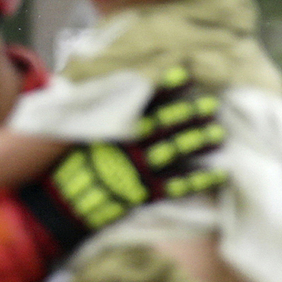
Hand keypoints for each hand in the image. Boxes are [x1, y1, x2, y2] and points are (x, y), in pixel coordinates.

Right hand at [13, 66, 225, 252]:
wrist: (61, 205)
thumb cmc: (68, 168)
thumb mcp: (81, 135)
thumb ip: (101, 118)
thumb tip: (117, 97)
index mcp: (115, 129)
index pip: (144, 104)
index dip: (166, 90)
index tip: (185, 76)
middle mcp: (129, 147)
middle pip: (165, 126)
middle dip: (189, 114)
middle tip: (211, 105)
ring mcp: (138, 170)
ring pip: (174, 152)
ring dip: (198, 142)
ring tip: (219, 133)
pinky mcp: (145, 194)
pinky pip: (177, 186)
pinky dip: (199, 180)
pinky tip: (219, 174)